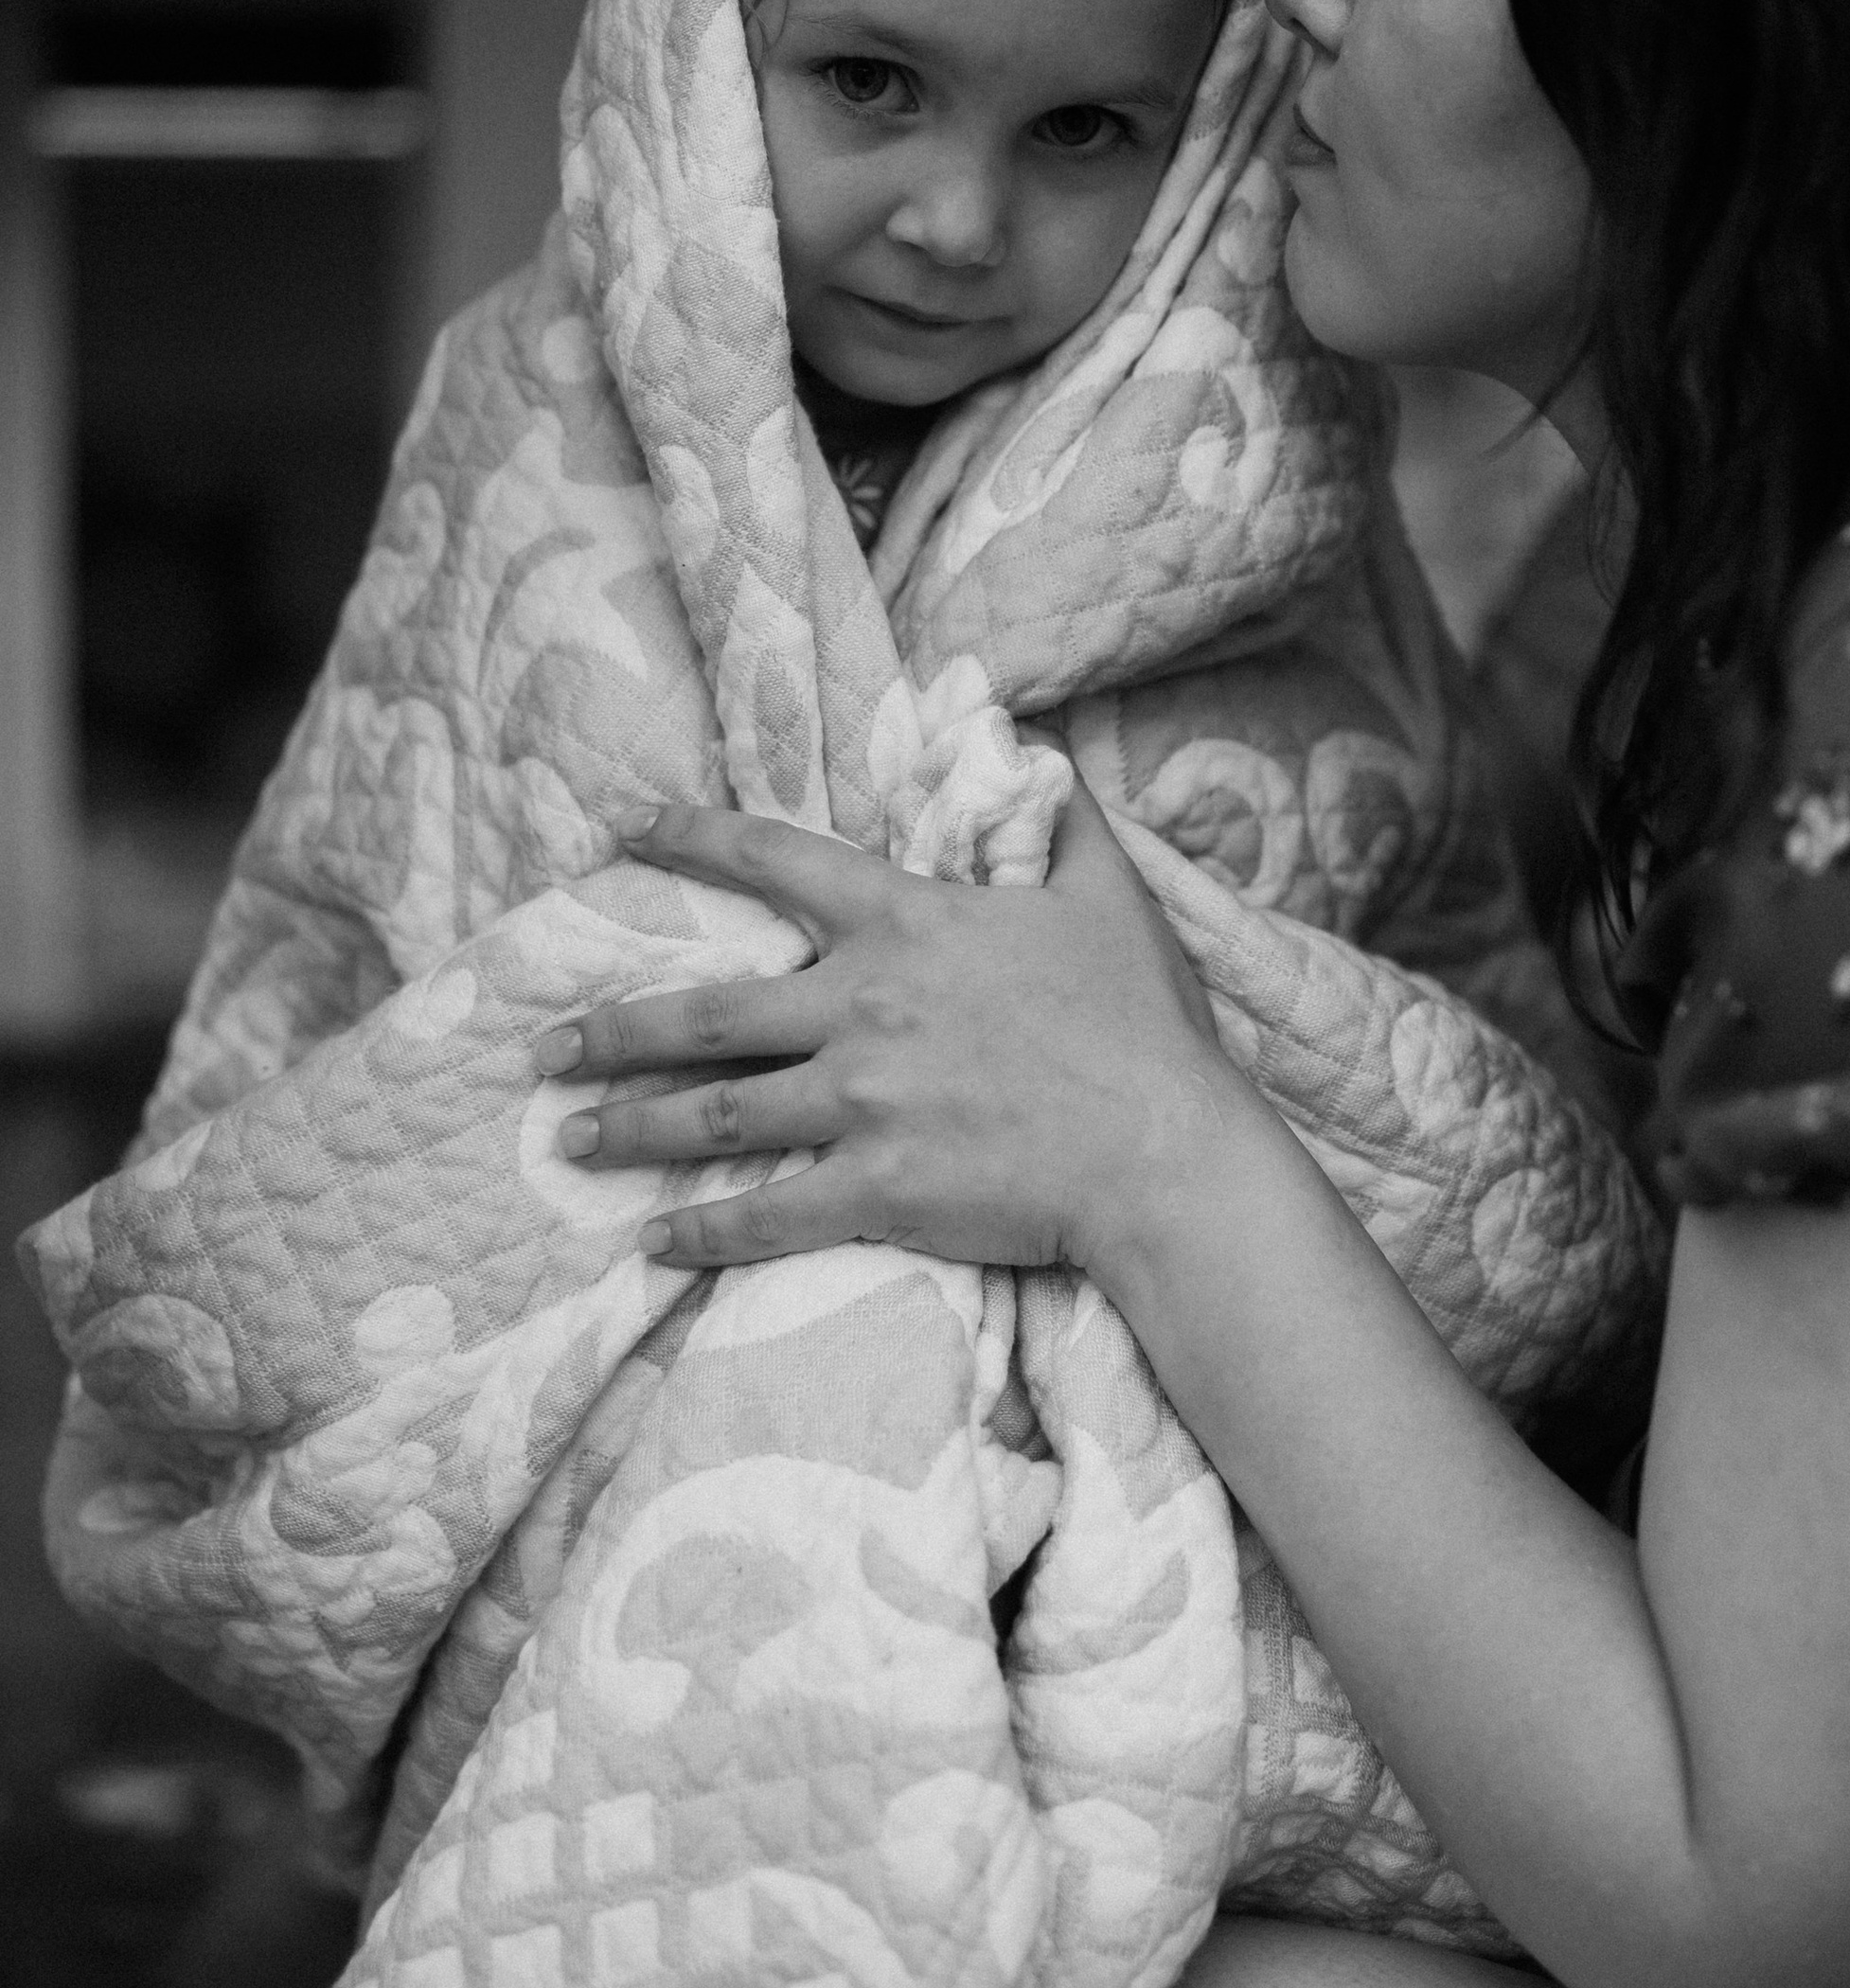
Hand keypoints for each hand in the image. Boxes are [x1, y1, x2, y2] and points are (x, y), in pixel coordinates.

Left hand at [535, 780, 1249, 1280]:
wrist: (1166, 1150)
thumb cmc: (1143, 1025)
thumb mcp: (1108, 895)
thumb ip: (1062, 818)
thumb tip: (1040, 747)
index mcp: (906, 926)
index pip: (777, 860)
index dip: (693, 836)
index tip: (627, 827)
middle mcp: (863, 1008)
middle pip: (706, 1013)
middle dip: (612, 1031)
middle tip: (544, 1046)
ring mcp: (863, 1103)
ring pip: (714, 1115)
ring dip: (628, 1129)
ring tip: (567, 1138)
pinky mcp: (877, 1188)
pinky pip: (766, 1214)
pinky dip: (702, 1232)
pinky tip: (654, 1241)